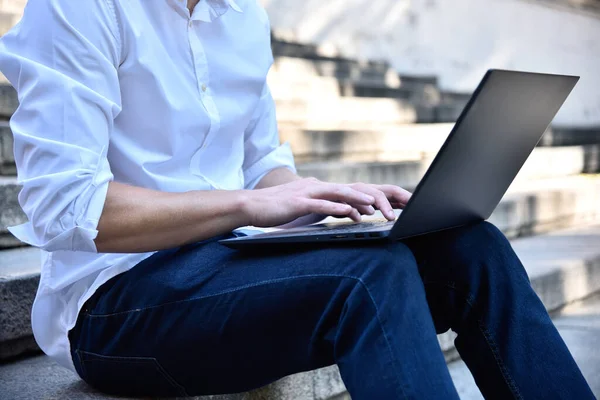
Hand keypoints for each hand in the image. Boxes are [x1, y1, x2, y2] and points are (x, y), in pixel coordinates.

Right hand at [242, 178, 410, 227]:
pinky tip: (349, 212)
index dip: (369, 197)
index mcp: (318, 188)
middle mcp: (316, 187)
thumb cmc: (276, 209)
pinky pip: (320, 204)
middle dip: (371, 197)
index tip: (388, 205)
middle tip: (389, 206)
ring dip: (358, 200)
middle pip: (349, 189)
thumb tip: (345, 210)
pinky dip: (336, 207)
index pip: (348, 191)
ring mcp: (307, 194)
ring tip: (375, 207)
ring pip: (338, 193)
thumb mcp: (304, 207)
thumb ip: (324, 206)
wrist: (250, 206)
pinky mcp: (297, 203)